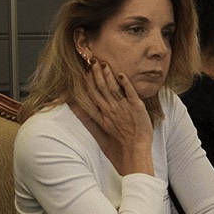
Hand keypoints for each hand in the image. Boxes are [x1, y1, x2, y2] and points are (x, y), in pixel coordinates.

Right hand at [81, 58, 153, 174]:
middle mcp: (111, 110)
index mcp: (103, 115)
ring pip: (113, 88)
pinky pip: (130, 93)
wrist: (135, 152)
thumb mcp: (101, 132)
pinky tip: (121, 74)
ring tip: (104, 64)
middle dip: (96, 74)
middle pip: (101, 88)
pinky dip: (125, 83)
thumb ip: (90, 119)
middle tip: (93, 61)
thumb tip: (77, 109)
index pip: (92, 95)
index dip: (88, 82)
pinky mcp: (136, 107)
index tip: (84, 71)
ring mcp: (123, 108)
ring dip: (108, 75)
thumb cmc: (120, 145)